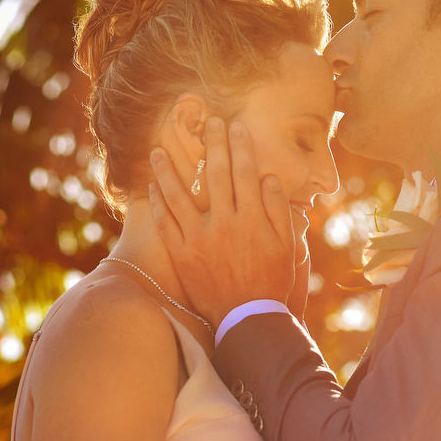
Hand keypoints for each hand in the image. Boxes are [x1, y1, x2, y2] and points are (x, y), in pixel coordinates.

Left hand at [148, 117, 294, 328]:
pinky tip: (154, 187)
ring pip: (180, 196)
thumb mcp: (286, 247)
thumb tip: (267, 178)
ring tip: (158, 150)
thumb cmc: (270, 282)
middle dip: (213, 145)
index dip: (240, 147)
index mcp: (252, 219)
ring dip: (169, 170)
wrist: (246, 319)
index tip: (235, 126)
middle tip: (207, 121)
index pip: (245, 173)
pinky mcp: (182, 255)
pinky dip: (159, 203)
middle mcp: (224, 224)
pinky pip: (166, 223)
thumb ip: (277, 210)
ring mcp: (199, 239)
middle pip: (216, 176)